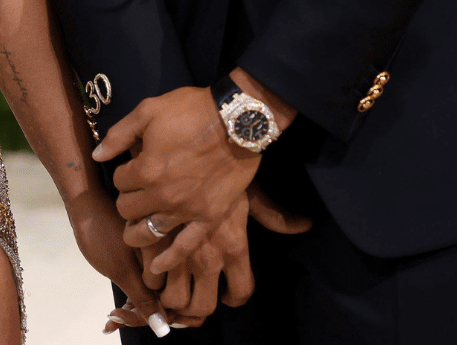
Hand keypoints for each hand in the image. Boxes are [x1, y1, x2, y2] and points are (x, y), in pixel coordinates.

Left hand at [62, 191, 166, 336]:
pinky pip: (149, 279)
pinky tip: (117, 307)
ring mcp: (163, 251)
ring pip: (155, 290)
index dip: (147, 314)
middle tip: (114, 318)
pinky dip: (133, 293)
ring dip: (134, 306)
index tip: (122, 318)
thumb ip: (144, 299)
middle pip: (164, 297)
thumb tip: (163, 328)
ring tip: (112, 317)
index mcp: (171, 252)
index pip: (170, 299)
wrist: (85, 202)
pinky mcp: (151, 251)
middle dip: (139, 312)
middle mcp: (173, 251)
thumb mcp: (121, 271)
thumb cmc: (101, 233)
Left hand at [94, 86, 260, 244]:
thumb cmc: (192, 111)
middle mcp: (162, 195)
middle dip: (127, 200)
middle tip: (135, 193)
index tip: (132, 167)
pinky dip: (169, 259)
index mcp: (146, 169)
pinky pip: (185, 246)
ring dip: (136, 233)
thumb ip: (119, 135)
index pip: (120, 181)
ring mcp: (185, 209)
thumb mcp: (149, 111)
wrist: (238, 121)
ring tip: (133, 232)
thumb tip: (98, 155)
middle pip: (128, 209)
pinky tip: (158, 266)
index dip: (123, 173)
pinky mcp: (208, 217)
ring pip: (149, 233)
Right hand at [146, 184, 308, 321]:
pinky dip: (150, 275)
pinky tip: (151, 262)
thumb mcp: (251, 194)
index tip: (227, 294)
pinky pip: (149, 277)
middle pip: (202, 307)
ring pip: (174, 299)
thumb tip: (307, 224)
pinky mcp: (153, 242)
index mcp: (235, 247)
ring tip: (171, 283)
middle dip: (196, 308)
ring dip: (171, 297)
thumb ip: (274, 217)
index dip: (234, 297)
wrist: (190, 149)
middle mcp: (208, 257)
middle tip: (194, 294)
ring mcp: (179, 253)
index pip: (240, 291)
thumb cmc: (224, 168)